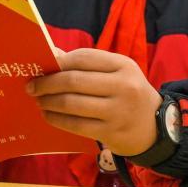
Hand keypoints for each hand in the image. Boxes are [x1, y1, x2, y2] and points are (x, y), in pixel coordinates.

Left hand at [27, 48, 161, 155]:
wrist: (155, 127)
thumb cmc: (128, 94)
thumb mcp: (117, 74)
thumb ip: (87, 65)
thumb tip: (51, 54)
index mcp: (123, 65)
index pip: (83, 57)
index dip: (59, 61)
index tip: (41, 66)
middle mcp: (123, 86)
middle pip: (74, 80)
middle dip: (47, 83)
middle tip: (31, 86)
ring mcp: (117, 111)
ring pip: (71, 103)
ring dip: (48, 101)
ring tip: (38, 100)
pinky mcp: (111, 132)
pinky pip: (75, 124)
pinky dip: (56, 119)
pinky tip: (48, 114)